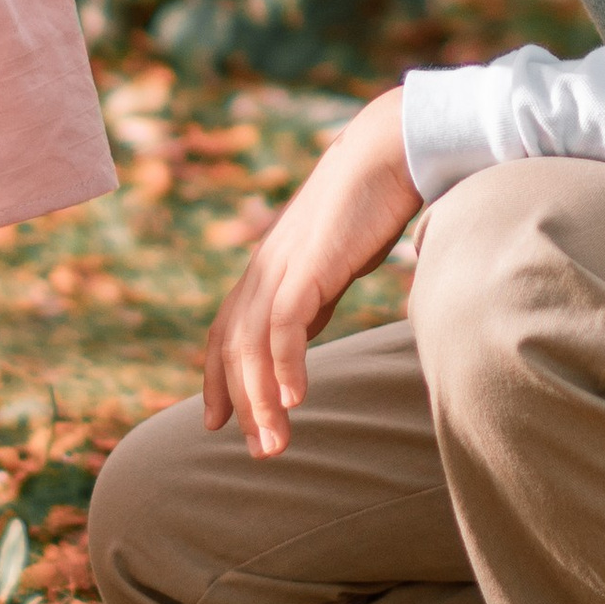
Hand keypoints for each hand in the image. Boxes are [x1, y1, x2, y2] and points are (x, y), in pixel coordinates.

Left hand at [202, 90, 420, 456]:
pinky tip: (293, 400)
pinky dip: (284, 365)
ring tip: (275, 444)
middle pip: (233, 347)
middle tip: (260, 452)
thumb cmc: (368, 205)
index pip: (226, 332)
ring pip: (253, 344)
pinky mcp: (310, 263)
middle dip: (240, 403)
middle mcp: (264, 270)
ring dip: (261, 399)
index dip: (217, 379)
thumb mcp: (332, 262)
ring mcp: (283, 266)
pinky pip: (285, 324)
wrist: (387, 151)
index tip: (216, 423)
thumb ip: (314, 295)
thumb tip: (305, 328)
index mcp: (268, 270)